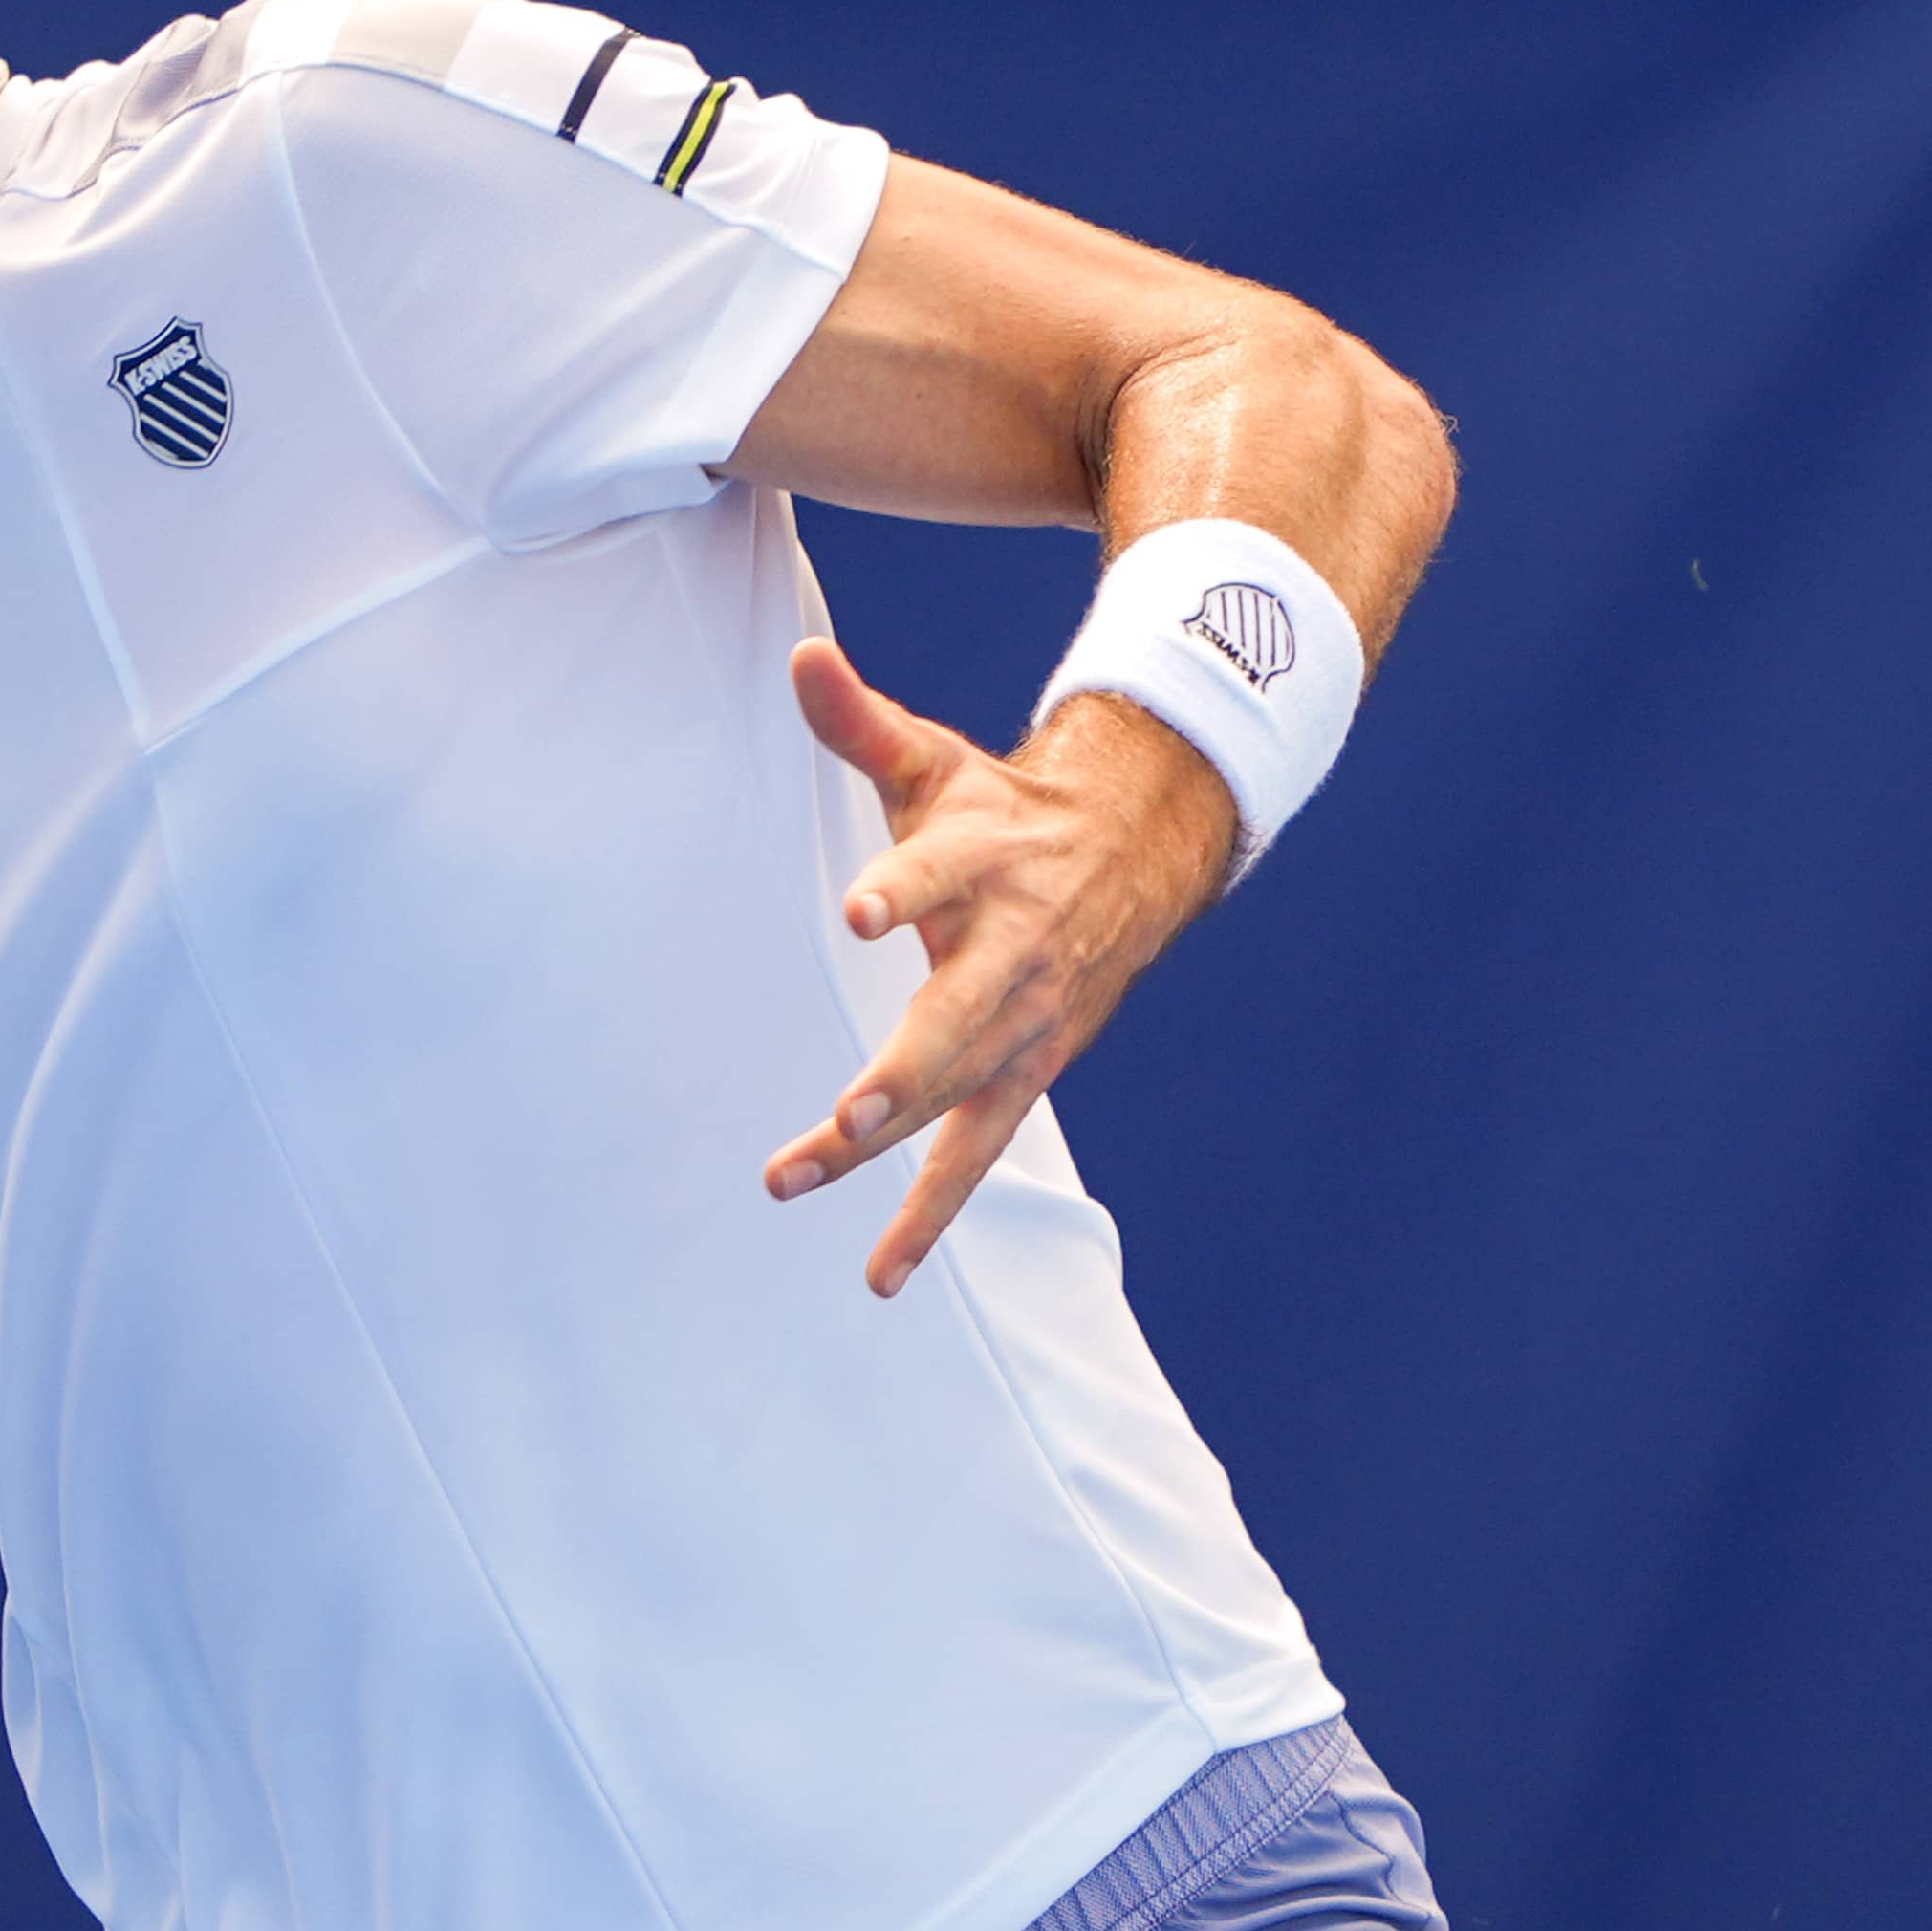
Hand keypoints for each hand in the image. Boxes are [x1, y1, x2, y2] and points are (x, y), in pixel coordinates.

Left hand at [760, 637, 1235, 1296]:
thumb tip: (798, 655)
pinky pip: (972, 1159)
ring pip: (954, 1100)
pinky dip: (926, 1217)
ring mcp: (1022, 1028)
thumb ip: (858, 720)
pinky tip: (878, 1275)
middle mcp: (1010, 956)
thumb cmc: (1003, 813)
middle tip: (847, 1109)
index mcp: (986, 864)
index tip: (857, 912)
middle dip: (903, 1070)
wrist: (1134, 855)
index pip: (935, 877)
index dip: (899, 891)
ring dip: (885, 1153)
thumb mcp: (937, 761)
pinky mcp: (1023, 1076)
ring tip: (797, 1175)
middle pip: (953, 1021)